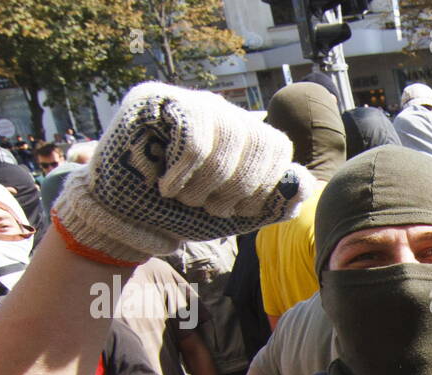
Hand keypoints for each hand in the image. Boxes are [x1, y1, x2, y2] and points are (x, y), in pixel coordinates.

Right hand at [54, 82, 315, 264]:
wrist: (127, 218)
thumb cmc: (182, 213)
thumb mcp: (236, 214)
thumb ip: (273, 202)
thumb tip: (305, 184)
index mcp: (245, 135)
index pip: (278, 146)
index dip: (265, 184)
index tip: (239, 211)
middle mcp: (221, 111)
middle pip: (258, 139)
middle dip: (237, 187)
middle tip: (209, 207)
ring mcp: (188, 100)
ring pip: (229, 134)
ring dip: (208, 182)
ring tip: (186, 198)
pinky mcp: (155, 98)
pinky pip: (193, 131)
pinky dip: (184, 170)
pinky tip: (167, 185)